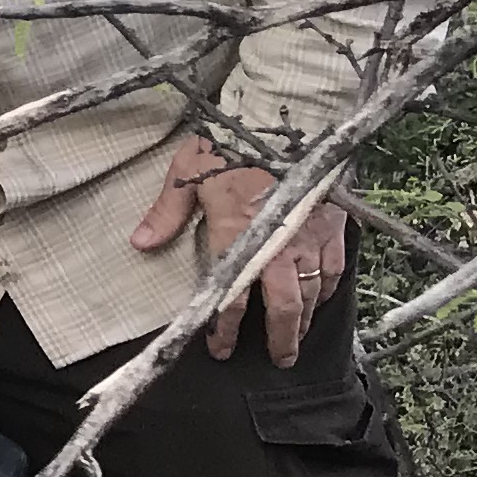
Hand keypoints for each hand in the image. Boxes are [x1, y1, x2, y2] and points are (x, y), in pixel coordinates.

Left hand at [131, 133, 346, 362]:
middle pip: (283, 307)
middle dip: (280, 339)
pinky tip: (322, 299)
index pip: (230, 295)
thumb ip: (166, 212)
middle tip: (278, 359)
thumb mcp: (186, 172)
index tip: (219, 348)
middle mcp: (277, 246)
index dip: (224, 328)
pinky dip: (329, 289)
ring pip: (312, 293)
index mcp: (236, 236)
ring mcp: (310, 237)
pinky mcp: (334, 225)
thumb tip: (140, 244)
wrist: (284, 117)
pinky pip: (335, 268)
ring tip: (297, 339)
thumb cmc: (231, 142)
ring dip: (304, 321)